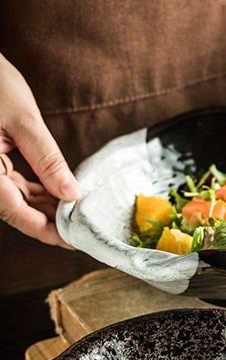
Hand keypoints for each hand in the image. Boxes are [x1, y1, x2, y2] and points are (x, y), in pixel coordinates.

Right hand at [0, 53, 79, 245]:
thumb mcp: (23, 119)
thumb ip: (47, 160)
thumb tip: (72, 194)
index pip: (16, 213)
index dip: (46, 230)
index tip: (74, 239)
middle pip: (14, 210)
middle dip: (48, 221)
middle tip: (82, 227)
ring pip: (13, 199)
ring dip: (43, 206)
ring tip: (75, 210)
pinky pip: (9, 183)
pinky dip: (34, 190)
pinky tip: (58, 192)